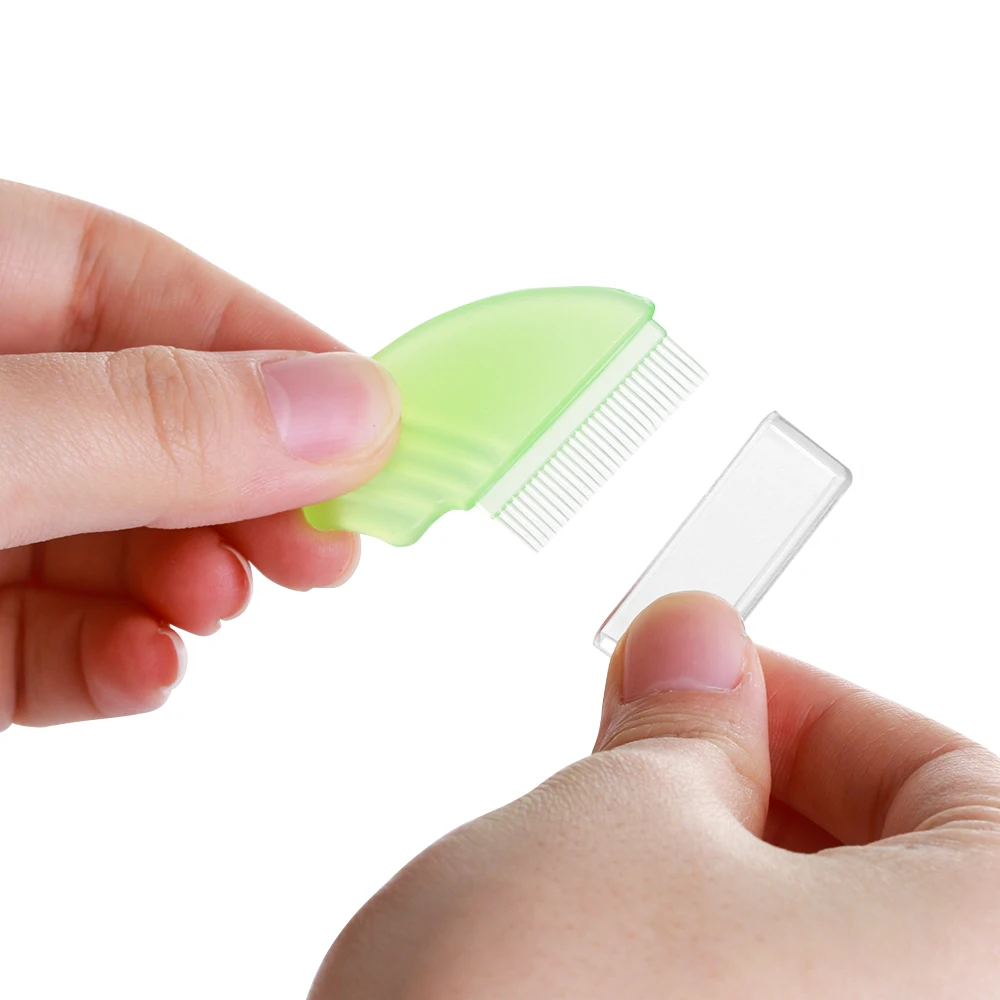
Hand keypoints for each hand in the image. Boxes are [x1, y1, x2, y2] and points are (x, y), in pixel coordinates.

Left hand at [0, 181, 399, 728]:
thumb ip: (153, 427)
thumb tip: (350, 412)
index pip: (142, 288)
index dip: (272, 355)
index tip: (380, 430)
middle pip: (148, 425)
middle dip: (243, 492)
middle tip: (325, 546)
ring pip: (109, 539)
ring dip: (185, 583)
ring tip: (217, 607)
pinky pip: (47, 637)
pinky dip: (110, 659)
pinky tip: (145, 669)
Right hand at [311, 593, 999, 998]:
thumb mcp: (612, 823)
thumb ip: (682, 721)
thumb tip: (695, 645)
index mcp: (988, 966)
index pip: (953, 775)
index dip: (810, 707)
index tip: (713, 683)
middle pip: (899, 881)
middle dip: (759, 799)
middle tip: (650, 764)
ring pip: (825, 969)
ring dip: (726, 897)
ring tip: (615, 881)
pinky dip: (710, 989)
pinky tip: (615, 976)